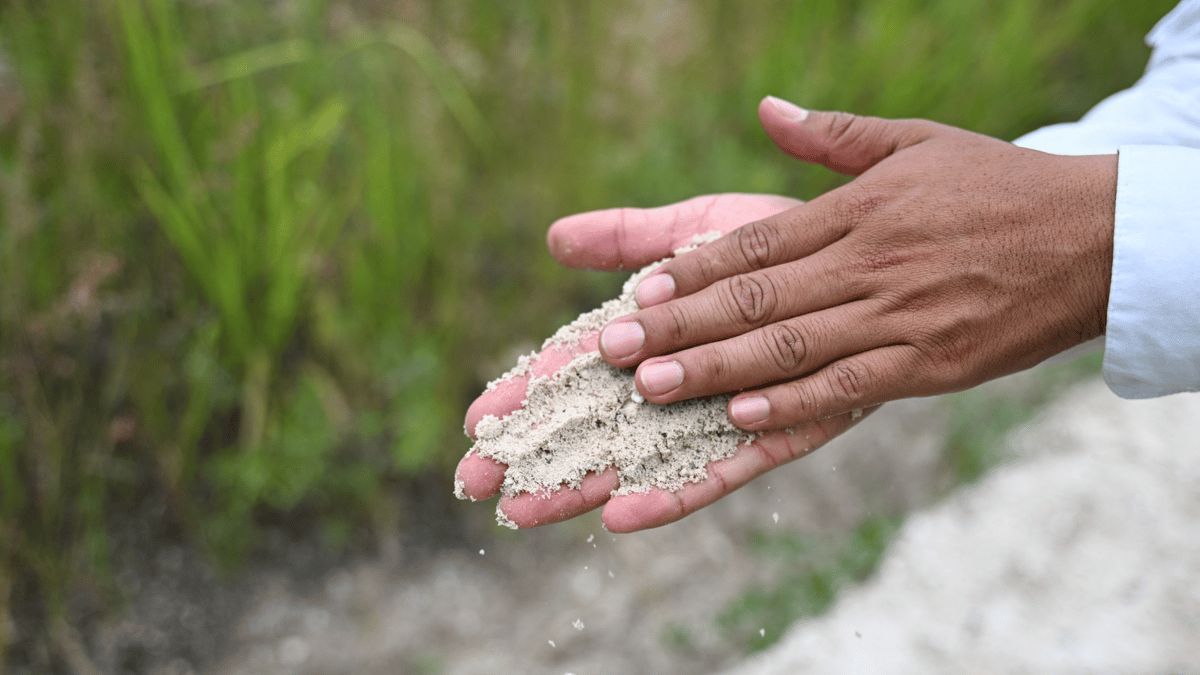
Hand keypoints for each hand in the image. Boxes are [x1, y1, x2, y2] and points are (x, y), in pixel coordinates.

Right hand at [456, 193, 873, 530]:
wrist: (876, 251)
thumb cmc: (782, 238)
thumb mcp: (697, 226)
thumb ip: (630, 235)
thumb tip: (553, 237)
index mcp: (656, 335)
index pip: (575, 367)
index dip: (526, 390)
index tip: (477, 418)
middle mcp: (682, 381)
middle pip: (594, 422)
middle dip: (535, 453)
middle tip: (475, 480)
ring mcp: (725, 410)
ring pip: (642, 456)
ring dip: (583, 484)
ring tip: (525, 511)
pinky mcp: (777, 431)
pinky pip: (722, 470)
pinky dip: (674, 493)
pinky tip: (623, 515)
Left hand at [597, 96, 1116, 430]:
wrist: (1096, 237)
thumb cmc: (997, 186)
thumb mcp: (917, 142)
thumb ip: (836, 135)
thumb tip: (768, 110)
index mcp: (858, 211)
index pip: (756, 244)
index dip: (690, 270)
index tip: (636, 292)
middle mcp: (868, 264)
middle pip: (757, 299)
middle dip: (680, 327)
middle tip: (616, 349)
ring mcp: (898, 318)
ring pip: (792, 348)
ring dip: (718, 371)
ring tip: (654, 389)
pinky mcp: (930, 364)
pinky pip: (851, 387)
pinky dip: (796, 404)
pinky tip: (743, 417)